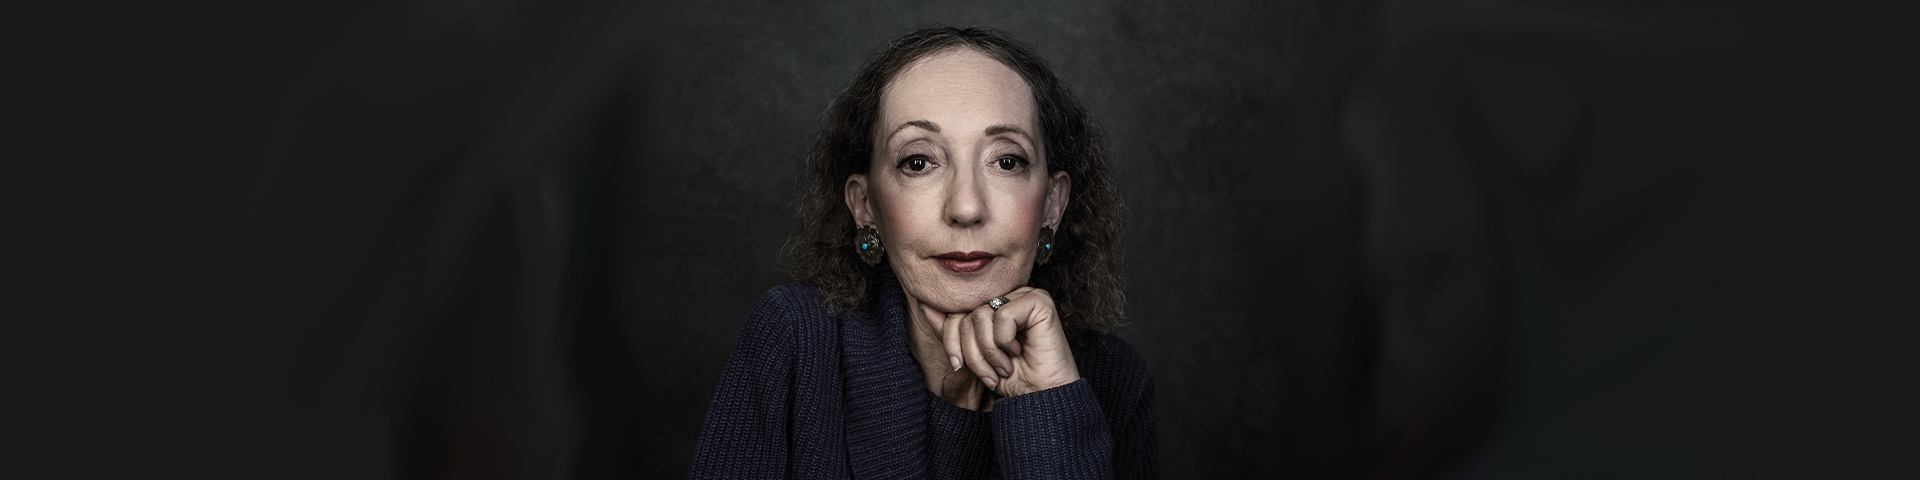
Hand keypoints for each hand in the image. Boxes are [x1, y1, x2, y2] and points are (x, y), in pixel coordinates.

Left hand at [942, 287, 1079, 396]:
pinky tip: (1020, 351)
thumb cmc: (1012, 377)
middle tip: (989, 372)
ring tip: (1004, 365)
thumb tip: (925, 304)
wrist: (1041, 396)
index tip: (960, 366)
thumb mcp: (972, 354)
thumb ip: (951, 330)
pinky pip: (1004, 315)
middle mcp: (1009, 295)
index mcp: (993, 303)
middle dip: (972, 351)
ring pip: (983, 314)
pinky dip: (1005, 341)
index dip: (950, 340)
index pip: (956, 310)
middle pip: (968, 314)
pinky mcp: (1040, 302)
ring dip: (989, 351)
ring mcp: (1025, 296)